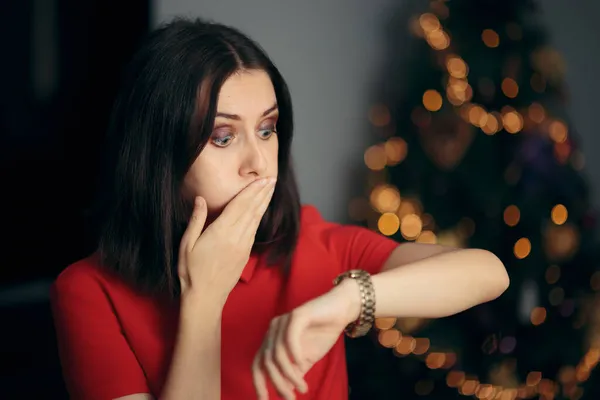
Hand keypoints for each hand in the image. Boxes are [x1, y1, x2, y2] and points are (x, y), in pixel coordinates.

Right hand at [177, 177, 276, 300]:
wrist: (205, 297)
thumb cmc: (191, 271)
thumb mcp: (186, 245)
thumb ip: (196, 220)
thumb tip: (200, 199)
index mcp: (220, 232)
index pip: (240, 205)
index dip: (251, 190)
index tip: (261, 179)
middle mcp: (236, 237)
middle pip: (252, 210)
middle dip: (262, 193)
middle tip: (272, 178)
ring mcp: (243, 246)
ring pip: (256, 219)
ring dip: (264, 202)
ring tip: (271, 189)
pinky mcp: (245, 254)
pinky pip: (254, 230)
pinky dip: (259, 217)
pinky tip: (262, 210)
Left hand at [252, 281, 360, 399]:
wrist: (340, 310)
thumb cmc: (321, 334)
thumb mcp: (305, 360)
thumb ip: (294, 374)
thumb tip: (284, 393)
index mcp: (272, 340)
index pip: (258, 364)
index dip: (258, 384)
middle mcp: (273, 330)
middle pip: (266, 362)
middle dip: (277, 383)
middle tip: (291, 398)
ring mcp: (283, 321)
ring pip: (277, 354)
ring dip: (289, 375)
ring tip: (302, 388)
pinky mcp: (297, 315)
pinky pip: (290, 338)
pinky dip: (294, 354)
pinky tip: (302, 364)